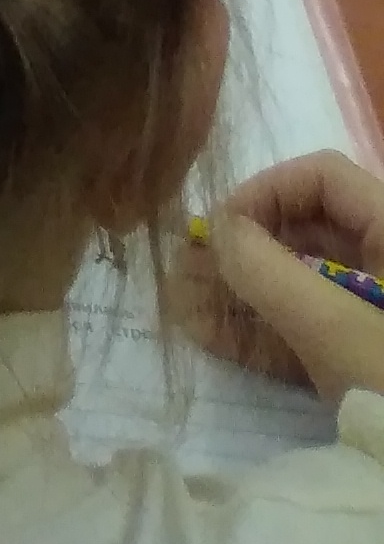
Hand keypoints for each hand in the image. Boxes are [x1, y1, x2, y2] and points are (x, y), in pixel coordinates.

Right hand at [196, 155, 383, 404]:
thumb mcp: (336, 328)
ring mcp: (376, 319)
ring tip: (180, 298)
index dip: (266, 191)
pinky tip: (206, 333)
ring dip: (241, 291)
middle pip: (308, 231)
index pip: (323, 179)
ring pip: (301, 285)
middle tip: (186, 265)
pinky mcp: (365, 364)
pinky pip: (309, 331)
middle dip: (243, 248)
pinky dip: (262, 331)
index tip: (221, 229)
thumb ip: (268, 270)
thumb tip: (215, 229)